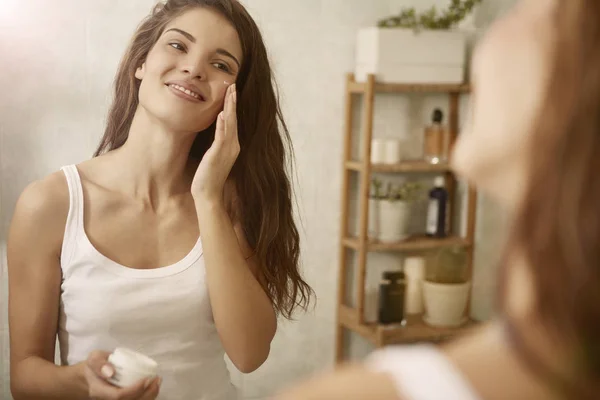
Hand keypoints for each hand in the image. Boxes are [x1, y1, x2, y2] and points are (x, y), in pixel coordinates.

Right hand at [83, 350, 160, 399]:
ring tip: (157, 382)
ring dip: (149, 395)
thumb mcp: (93, 359)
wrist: (92, 376)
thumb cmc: (95, 366)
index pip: (118, 396)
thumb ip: (98, 363)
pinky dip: (148, 396)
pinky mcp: (124, 399)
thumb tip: (111, 372)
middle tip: (156, 379)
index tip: (147, 378)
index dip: (135, 389)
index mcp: (99, 392)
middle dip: (146, 394)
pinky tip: (154, 387)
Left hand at [191, 83, 238, 204]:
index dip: (232, 105)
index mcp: (232, 145)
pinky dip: (223, 125)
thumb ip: (217, 143)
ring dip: (230, 108)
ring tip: (230, 93)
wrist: (208, 194)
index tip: (232, 91)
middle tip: (233, 84)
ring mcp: (227, 150)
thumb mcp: (213, 156)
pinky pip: (222, 137)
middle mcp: (233, 146)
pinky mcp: (218, 155)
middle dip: (233, 101)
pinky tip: (222, 114)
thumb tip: (216, 130)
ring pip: (230, 124)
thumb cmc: (209, 177)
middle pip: (234, 119)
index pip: (234, 121)